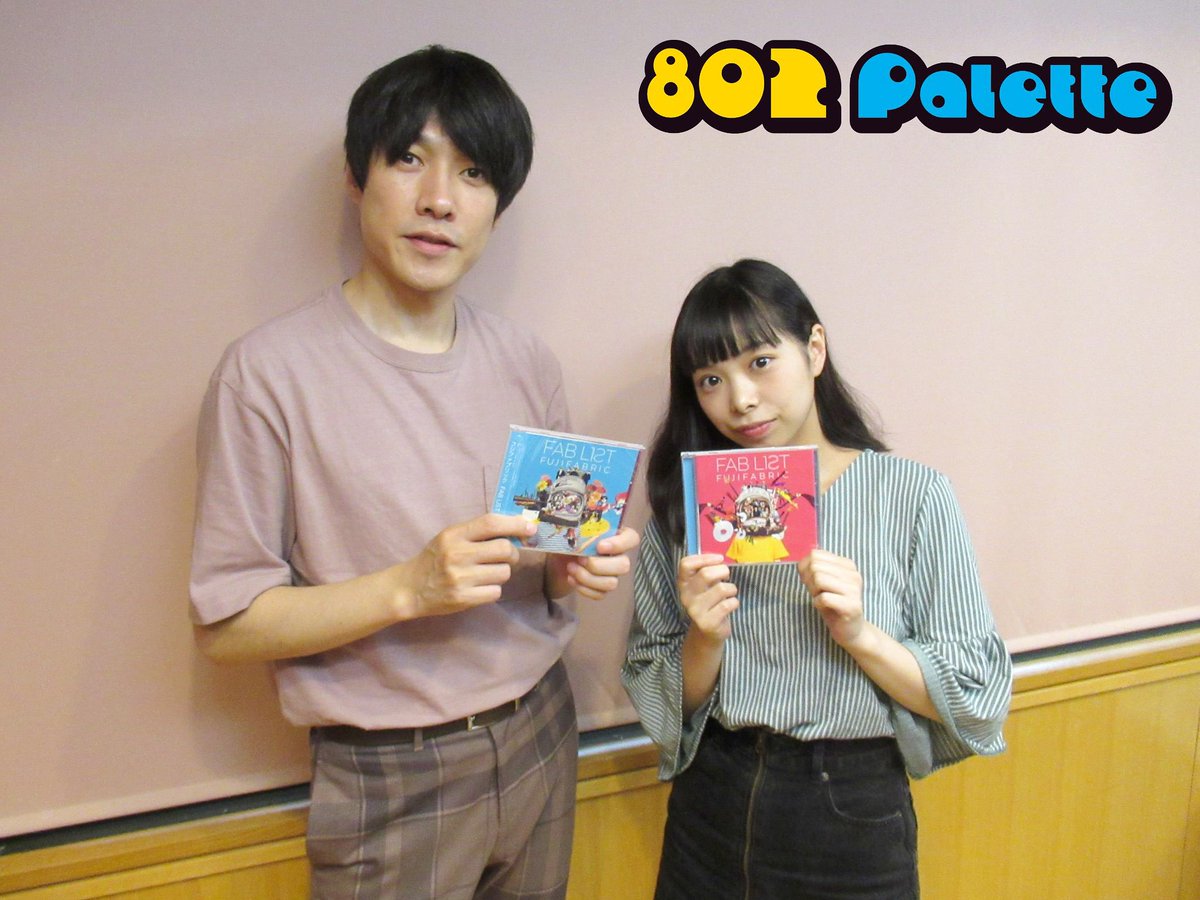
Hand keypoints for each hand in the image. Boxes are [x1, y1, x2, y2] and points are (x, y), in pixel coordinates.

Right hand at [397, 513, 533, 617]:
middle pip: (504, 549)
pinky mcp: (464, 599)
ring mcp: (460, 579)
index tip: (529, 528)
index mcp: (454, 535)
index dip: (515, 524)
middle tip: (505, 556)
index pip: (490, 523)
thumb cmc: (435, 559)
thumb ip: (477, 532)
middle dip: (512, 553)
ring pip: (504, 572)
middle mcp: (457, 555)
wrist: (410, 588)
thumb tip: (517, 528)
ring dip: (501, 572)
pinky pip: (496, 592)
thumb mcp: (450, 538)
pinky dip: (492, 589)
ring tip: (486, 573)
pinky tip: (479, 587)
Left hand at [546, 526, 640, 599]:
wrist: (557, 558)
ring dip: (587, 578)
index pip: (632, 538)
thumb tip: (580, 537)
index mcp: (616, 536)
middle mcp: (619, 555)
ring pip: (612, 583)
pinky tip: (571, 578)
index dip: (619, 544)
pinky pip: (600, 594)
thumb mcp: (573, 531)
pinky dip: (583, 588)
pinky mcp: (603, 588)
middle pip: (624, 566)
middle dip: (598, 565)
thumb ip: (581, 531)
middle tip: (580, 559)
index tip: (600, 546)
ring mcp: (612, 574)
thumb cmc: (569, 540)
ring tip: (570, 568)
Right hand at [677, 553, 737, 642]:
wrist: (708, 631)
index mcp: (683, 583)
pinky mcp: (707, 622)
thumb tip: (721, 557)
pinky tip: (730, 605)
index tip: (719, 558)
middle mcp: (686, 596)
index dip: (704, 558)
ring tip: (729, 593)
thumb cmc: (710, 601)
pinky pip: (728, 604)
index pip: (685, 564)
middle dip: (723, 571)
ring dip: (731, 588)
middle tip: (727, 575)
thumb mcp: (704, 585)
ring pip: (721, 589)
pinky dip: (734, 602)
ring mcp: (695, 610)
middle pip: (705, 574)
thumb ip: (708, 570)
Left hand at [798, 549, 865, 648]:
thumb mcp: (823, 582)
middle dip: (809, 581)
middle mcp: (853, 575)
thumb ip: (814, 569)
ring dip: (814, 592)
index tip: (811, 581)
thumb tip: (801, 562)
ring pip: (819, 579)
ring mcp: (854, 590)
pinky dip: (817, 603)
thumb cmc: (834, 605)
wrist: (851, 630)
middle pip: (816, 566)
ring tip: (821, 599)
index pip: (815, 554)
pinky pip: (823, 598)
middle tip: (816, 593)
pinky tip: (824, 608)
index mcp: (847, 565)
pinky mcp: (852, 606)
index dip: (805, 568)